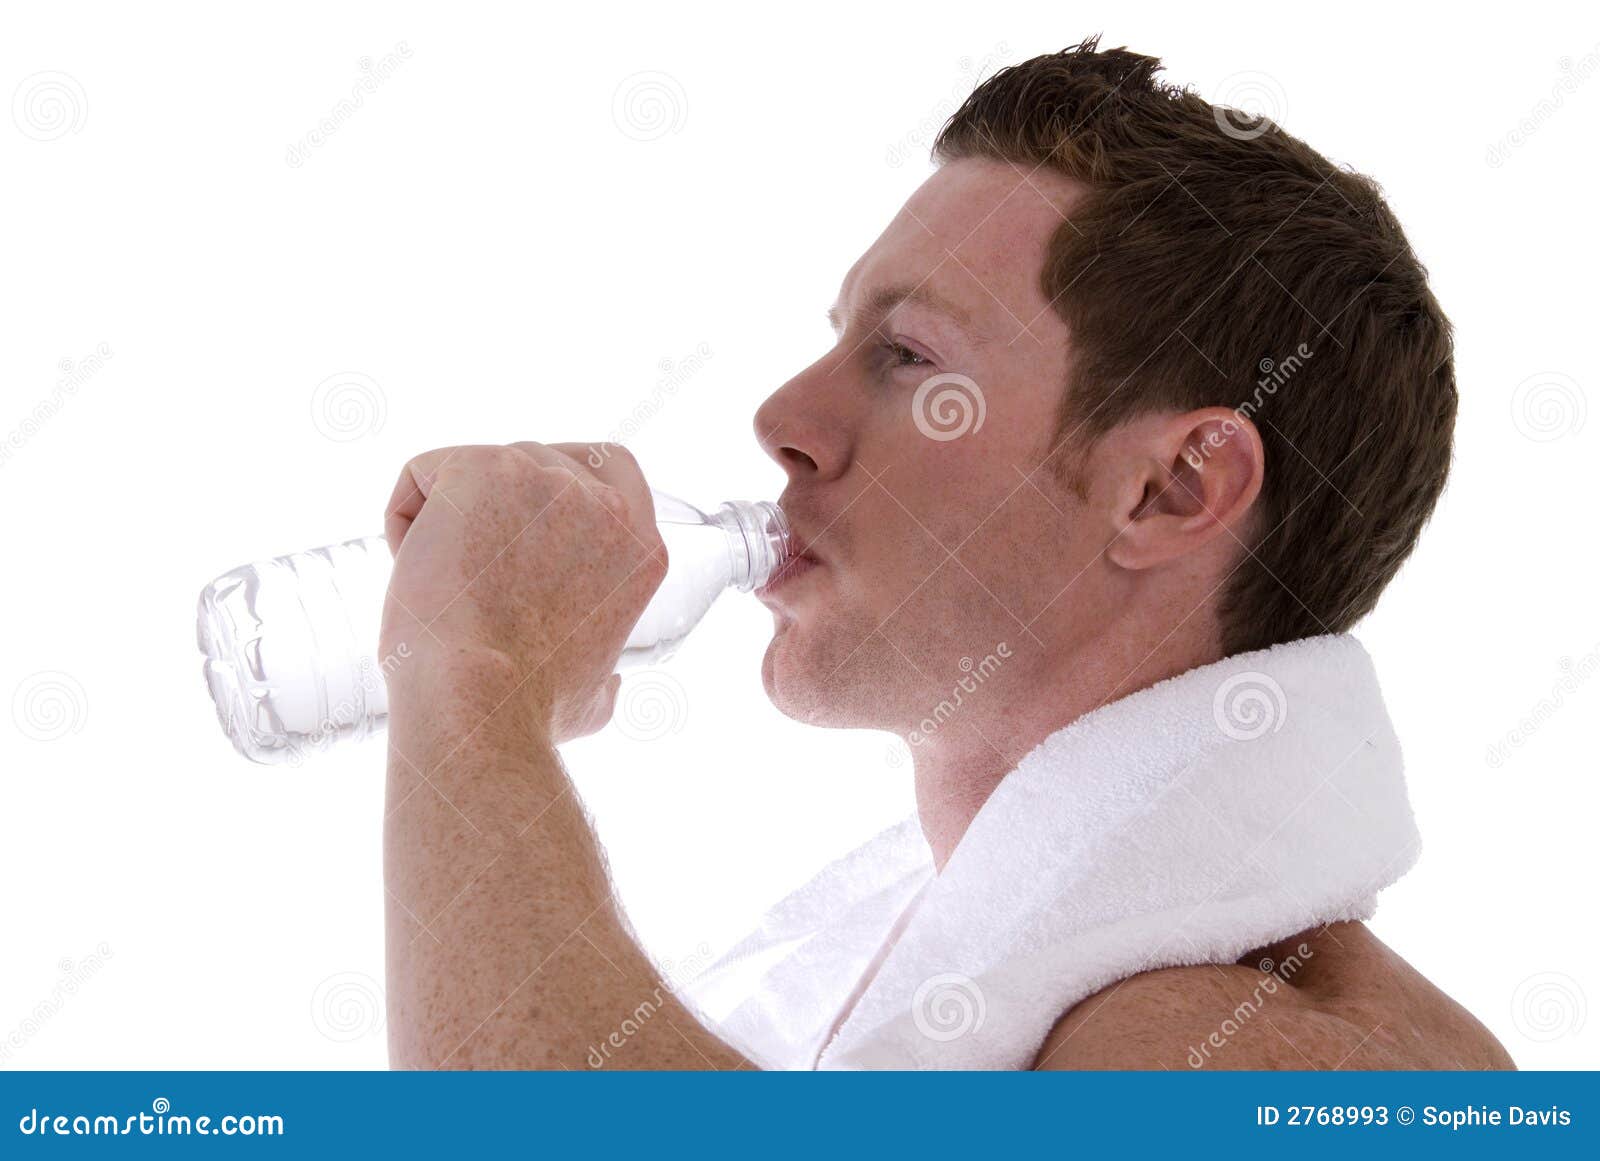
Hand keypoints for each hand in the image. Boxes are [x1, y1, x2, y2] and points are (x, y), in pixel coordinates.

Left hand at [380, 442, 665, 743]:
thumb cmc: (527, 709)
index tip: (526, 530)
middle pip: (533, 463)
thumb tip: (609, 687)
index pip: (612, 468)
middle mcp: (603, 501)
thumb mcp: (595, 695)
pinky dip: (406, 521)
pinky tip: (415, 567)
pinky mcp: (479, 467)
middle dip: (494, 510)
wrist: (478, 699)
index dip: (561, 488)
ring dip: (449, 521)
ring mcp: (543, 476)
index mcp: (641, 546)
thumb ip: (606, 675)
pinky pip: (423, 474)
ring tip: (449, 585)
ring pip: (476, 470)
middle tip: (474, 580)